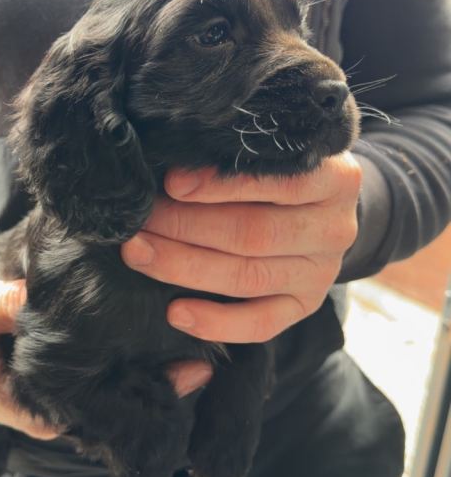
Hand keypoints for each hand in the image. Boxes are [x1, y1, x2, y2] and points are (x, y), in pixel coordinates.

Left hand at [121, 153, 361, 350]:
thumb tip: (171, 171)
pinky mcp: (304, 306)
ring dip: (184, 267)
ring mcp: (322, 273)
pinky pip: (260, 323)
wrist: (322, 208)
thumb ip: (239, 157)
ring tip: (140, 254)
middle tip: (139, 220)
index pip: (279, 182)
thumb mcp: (275, 153)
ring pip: (248, 277)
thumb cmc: (282, 171)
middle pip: (254, 234)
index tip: (171, 183)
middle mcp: (336, 229)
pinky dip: (215, 322)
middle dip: (186, 227)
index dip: (220, 185)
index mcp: (336, 179)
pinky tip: (175, 312)